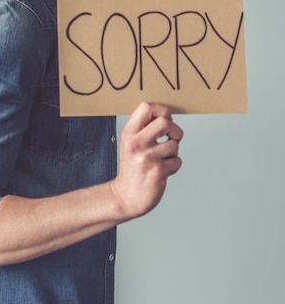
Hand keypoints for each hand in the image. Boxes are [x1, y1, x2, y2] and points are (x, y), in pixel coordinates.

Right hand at [110, 102, 182, 220]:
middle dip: (174, 130)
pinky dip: (174, 166)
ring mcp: (146, 157)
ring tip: (162, 160)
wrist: (126, 196)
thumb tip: (165, 114)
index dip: (161, 110)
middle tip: (171, 139)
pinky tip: (162, 171)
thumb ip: (143, 128)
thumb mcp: (129, 143)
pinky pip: (177, 161)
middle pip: (164, 122)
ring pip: (174, 144)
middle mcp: (135, 143)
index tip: (165, 119)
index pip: (146, 107)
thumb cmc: (132, 168)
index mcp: (128, 133)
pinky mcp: (158, 171)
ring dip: (173, 153)